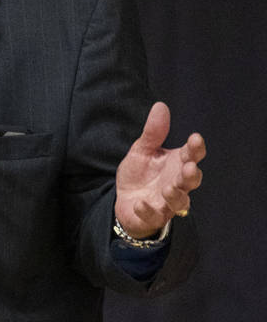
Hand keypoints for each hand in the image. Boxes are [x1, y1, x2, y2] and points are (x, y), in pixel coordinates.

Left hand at [114, 102, 205, 237]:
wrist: (125, 201)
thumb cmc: (140, 174)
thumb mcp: (142, 150)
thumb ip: (153, 133)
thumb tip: (160, 106)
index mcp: (177, 164)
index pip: (192, 155)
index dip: (196, 148)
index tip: (195, 138)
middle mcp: (177, 183)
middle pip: (192, 180)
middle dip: (192, 174)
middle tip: (189, 167)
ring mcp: (166, 202)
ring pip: (180, 202)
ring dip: (176, 195)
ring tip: (169, 187)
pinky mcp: (153, 216)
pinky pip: (154, 215)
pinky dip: (148, 210)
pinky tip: (141, 203)